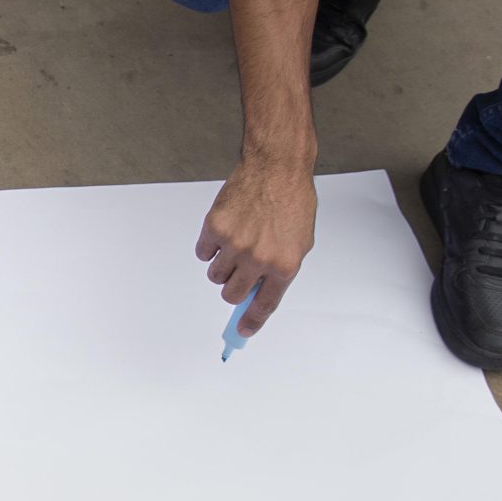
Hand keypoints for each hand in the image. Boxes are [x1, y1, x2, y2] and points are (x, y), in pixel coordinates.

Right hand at [197, 159, 315, 333]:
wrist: (277, 168)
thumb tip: (258, 293)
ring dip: (223, 265)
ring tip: (236, 242)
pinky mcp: (214, 228)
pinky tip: (226, 229)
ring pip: (215, 275)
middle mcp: (258, 258)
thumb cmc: (292, 201)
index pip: (263, 305)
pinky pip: (202, 253)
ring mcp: (235, 244)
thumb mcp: (299, 242)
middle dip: (234, 286)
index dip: (250, 322)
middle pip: (231, 294)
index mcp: (284, 265)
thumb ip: (279, 271)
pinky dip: (210, 246)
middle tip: (240, 270)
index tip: (242, 331)